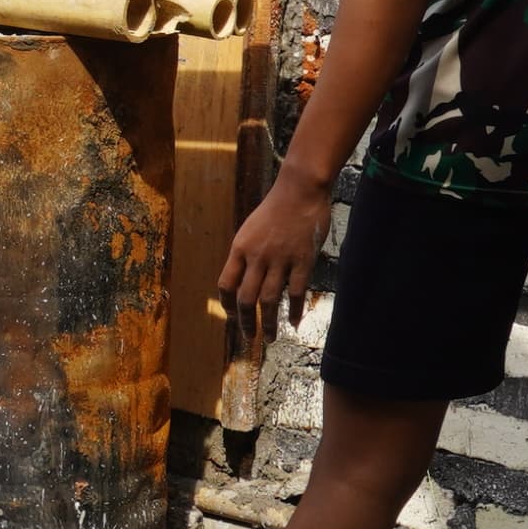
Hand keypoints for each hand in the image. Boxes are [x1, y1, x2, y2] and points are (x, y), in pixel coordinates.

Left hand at [220, 161, 336, 347]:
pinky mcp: (302, 261)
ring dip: (268, 323)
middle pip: (246, 298)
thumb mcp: (251, 228)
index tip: (231, 315)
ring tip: (269, 338)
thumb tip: (243, 276)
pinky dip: (294, 311)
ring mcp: (280, 260)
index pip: (226, 283)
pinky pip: (296, 292)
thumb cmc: (276, 207)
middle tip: (248, 337)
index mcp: (240, 248)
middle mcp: (256, 256)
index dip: (227, 303)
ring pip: (270, 300)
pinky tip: (294, 322)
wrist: (300, 190)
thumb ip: (247, 253)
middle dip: (245, 322)